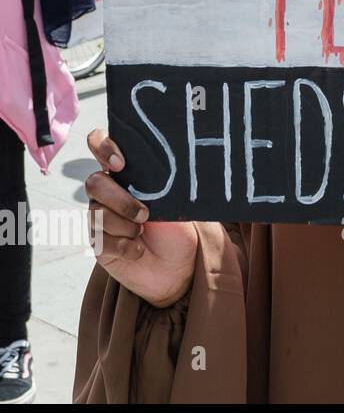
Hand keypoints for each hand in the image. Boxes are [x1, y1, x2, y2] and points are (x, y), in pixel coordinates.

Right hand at [85, 129, 197, 308]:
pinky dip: (124, 246)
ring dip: (124, 226)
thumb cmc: (180, 228)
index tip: (120, 164)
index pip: (101, 145)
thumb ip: (160, 183)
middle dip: (120, 200)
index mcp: (128, 173)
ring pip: (96, 213)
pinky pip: (100, 240)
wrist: (179, 267)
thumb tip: (157, 168)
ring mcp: (100, 217)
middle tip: (144, 215)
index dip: (103, 147)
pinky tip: (138, 250)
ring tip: (143, 233)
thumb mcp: (176, 201)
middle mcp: (109, 192)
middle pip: (94, 183)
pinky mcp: (98, 243)